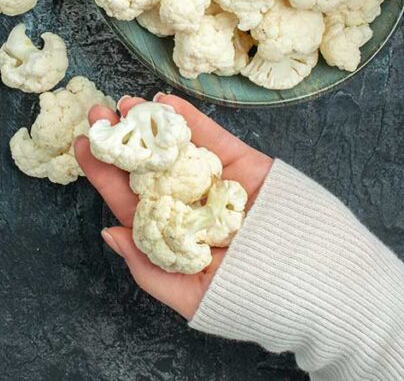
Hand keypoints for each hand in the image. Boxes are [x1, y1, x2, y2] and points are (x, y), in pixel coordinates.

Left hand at [73, 93, 272, 318]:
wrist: (320, 286)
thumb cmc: (254, 302)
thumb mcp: (193, 297)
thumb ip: (149, 268)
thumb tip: (109, 234)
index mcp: (173, 236)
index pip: (130, 202)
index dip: (106, 175)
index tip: (83, 147)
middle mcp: (190, 206)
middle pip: (148, 169)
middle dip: (123, 140)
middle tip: (98, 112)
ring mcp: (216, 183)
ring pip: (177, 148)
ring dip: (150, 123)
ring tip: (125, 103)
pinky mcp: (246, 166)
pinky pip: (214, 138)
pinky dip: (191, 119)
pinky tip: (164, 102)